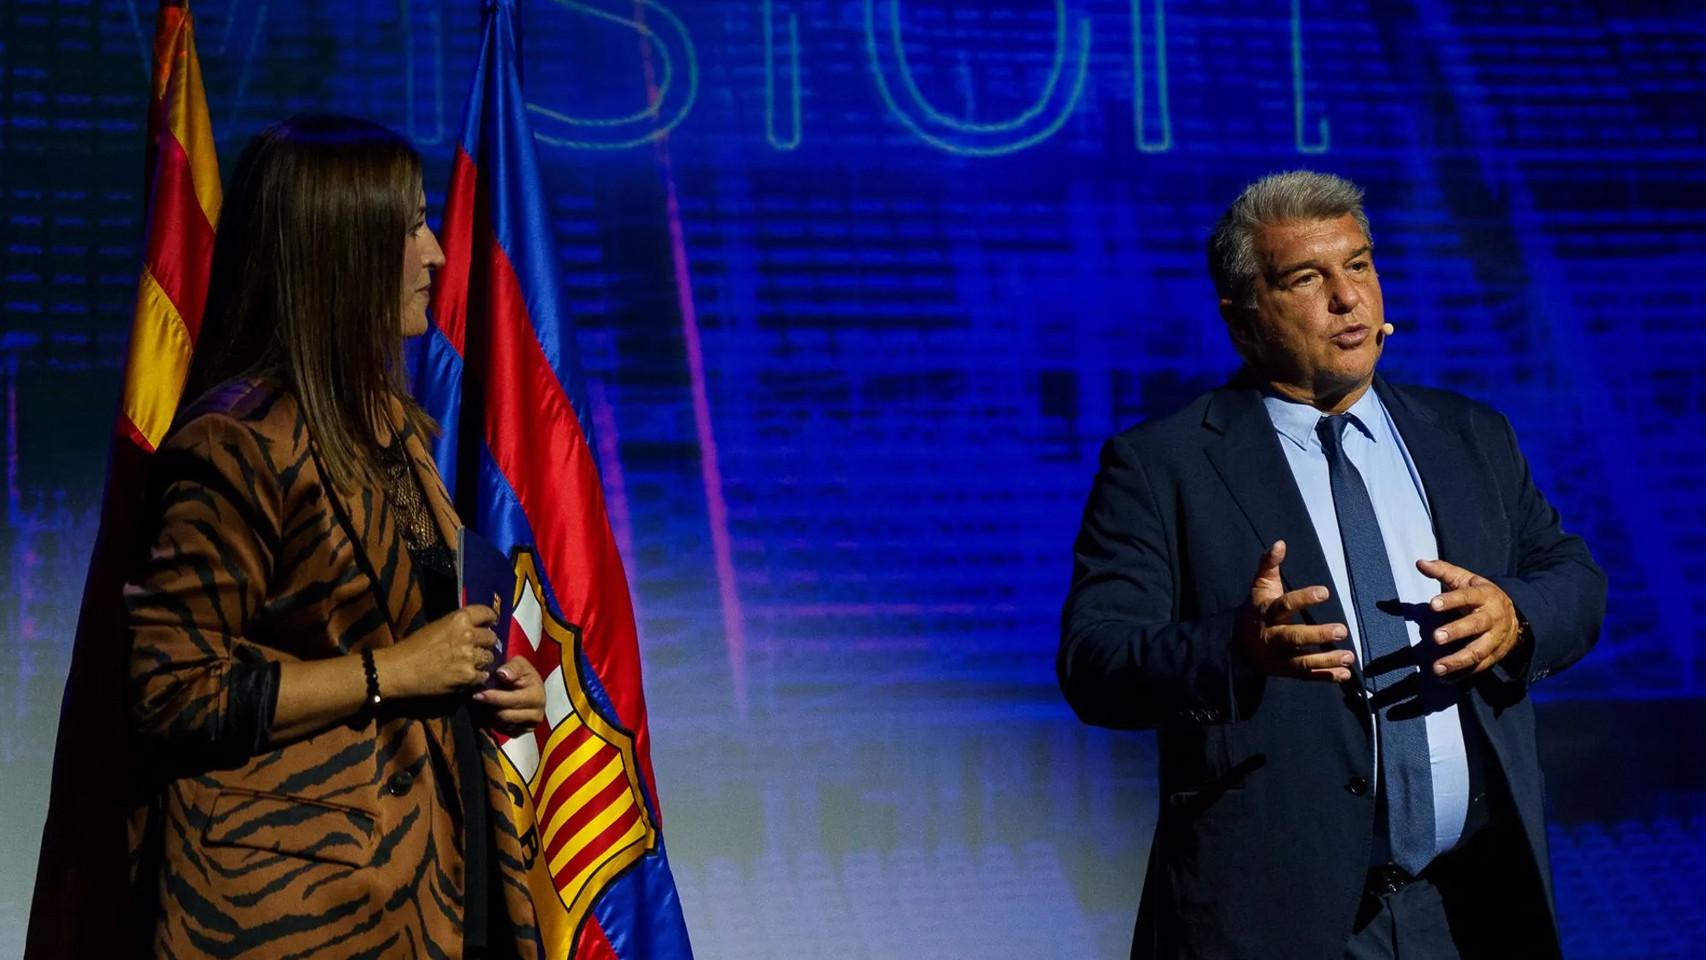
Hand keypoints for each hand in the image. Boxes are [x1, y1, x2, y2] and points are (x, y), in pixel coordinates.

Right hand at [376, 605, 499, 697]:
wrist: (399, 670)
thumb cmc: (413, 647)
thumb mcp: (437, 626)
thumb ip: (458, 626)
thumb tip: (476, 627)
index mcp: (459, 618)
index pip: (487, 613)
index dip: (490, 619)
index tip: (490, 624)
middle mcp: (467, 635)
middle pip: (491, 637)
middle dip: (486, 642)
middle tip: (477, 648)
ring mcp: (469, 656)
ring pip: (490, 657)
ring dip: (482, 660)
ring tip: (469, 663)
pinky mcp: (468, 676)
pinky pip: (483, 675)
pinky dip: (477, 676)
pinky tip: (467, 676)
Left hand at [475, 655, 545, 734]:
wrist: (532, 685)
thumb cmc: (524, 674)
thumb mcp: (520, 664)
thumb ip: (512, 667)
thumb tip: (502, 674)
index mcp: (536, 695)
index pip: (511, 700)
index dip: (493, 697)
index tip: (478, 695)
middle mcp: (536, 713)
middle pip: (505, 715)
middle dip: (490, 708)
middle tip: (478, 700)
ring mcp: (531, 724)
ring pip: (504, 726)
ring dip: (492, 717)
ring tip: (486, 705)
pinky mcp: (525, 730)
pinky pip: (506, 732)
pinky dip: (497, 724)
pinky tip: (493, 713)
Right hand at [1235, 540, 1354, 681]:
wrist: (1236, 645)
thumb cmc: (1256, 610)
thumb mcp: (1260, 587)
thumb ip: (1269, 565)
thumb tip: (1280, 543)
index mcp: (1266, 613)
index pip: (1284, 605)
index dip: (1304, 598)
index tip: (1325, 592)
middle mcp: (1272, 636)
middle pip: (1293, 638)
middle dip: (1318, 635)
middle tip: (1343, 630)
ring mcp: (1278, 657)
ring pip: (1302, 662)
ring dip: (1326, 661)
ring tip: (1349, 656)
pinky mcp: (1285, 671)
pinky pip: (1306, 676)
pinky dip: (1325, 677)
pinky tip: (1344, 674)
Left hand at [1417, 559, 1521, 676]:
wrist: (1515, 615)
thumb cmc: (1480, 595)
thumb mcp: (1465, 580)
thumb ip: (1442, 571)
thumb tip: (1419, 562)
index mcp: (1484, 596)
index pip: (1467, 596)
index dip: (1451, 600)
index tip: (1432, 604)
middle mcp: (1492, 618)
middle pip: (1476, 625)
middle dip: (1456, 631)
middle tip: (1436, 637)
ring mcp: (1495, 639)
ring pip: (1479, 651)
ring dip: (1458, 660)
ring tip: (1436, 667)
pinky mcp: (1495, 656)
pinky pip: (1479, 667)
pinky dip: (1462, 675)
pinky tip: (1444, 679)